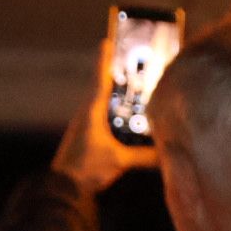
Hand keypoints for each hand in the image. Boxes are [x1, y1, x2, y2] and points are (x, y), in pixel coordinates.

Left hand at [54, 39, 157, 192]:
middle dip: (115, 76)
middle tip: (130, 64)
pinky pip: (102, 118)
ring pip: (101, 104)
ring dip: (115, 95)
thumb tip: (167, 154)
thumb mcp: (119, 160)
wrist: (63, 188)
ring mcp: (84, 126)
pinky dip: (113, 112)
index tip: (107, 42)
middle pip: (102, 89)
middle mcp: (86, 115)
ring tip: (132, 88)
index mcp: (92, 112)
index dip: (104, 61)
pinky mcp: (86, 138)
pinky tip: (125, 118)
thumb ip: (143, 157)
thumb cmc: (87, 168)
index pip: (100, 80)